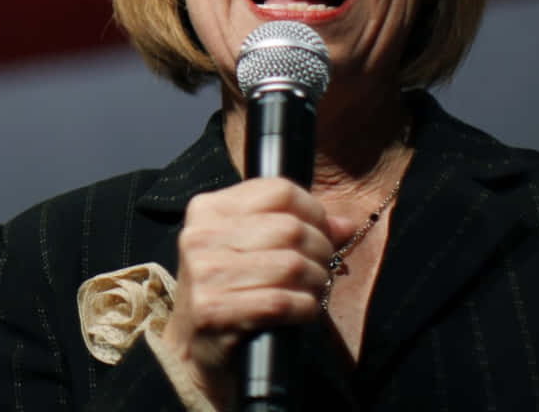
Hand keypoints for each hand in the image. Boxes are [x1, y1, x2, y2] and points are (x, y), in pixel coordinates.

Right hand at [161, 178, 358, 399]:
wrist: (193, 347)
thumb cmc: (228, 291)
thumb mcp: (250, 249)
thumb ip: (295, 228)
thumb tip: (345, 224)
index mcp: (208, 209)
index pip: (278, 191)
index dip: (313, 211)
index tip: (322, 232)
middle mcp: (201, 235)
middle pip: (290, 228)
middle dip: (321, 251)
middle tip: (325, 267)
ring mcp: (205, 273)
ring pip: (291, 265)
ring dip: (317, 281)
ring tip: (316, 290)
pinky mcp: (214, 310)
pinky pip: (282, 301)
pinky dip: (305, 307)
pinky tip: (304, 310)